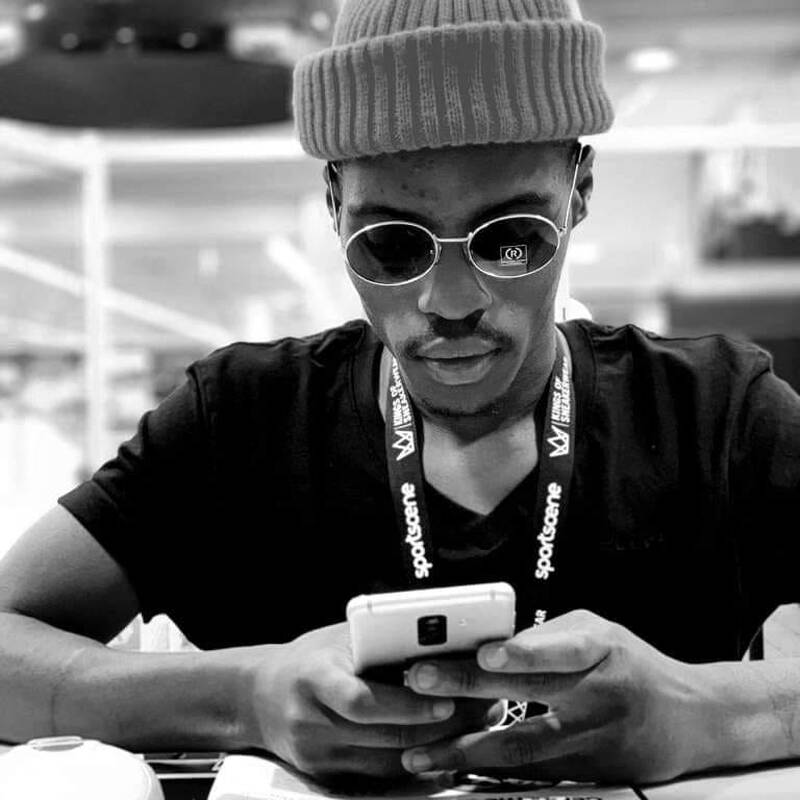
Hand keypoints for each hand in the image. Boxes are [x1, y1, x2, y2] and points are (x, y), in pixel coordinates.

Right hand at [241, 623, 498, 781]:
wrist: (258, 697)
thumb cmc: (310, 658)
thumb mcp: (339, 639)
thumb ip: (380, 642)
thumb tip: (442, 640)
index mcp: (314, 679)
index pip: (363, 701)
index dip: (408, 705)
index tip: (448, 699)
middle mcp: (313, 723)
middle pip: (386, 736)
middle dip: (442, 725)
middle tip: (484, 707)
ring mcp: (319, 757)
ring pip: (392, 761)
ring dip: (440, 745)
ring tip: (477, 723)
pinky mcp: (328, 778)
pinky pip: (383, 776)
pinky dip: (419, 761)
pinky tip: (449, 744)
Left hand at [402, 610, 709, 783]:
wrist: (691, 720)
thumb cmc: (632, 663)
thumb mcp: (599, 632)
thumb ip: (548, 636)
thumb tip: (489, 645)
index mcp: (601, 651)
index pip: (559, 652)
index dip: (523, 654)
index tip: (485, 655)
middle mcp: (595, 698)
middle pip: (525, 696)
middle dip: (466, 689)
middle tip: (419, 683)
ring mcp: (589, 741)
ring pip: (519, 750)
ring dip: (464, 750)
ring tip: (418, 753)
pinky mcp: (585, 775)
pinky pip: (528, 773)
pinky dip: (486, 771)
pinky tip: (448, 768)